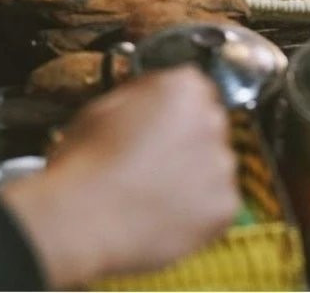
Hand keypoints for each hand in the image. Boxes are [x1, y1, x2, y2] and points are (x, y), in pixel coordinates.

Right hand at [0, 68, 238, 288]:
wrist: (84, 220)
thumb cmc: (85, 165)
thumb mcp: (104, 107)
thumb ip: (143, 97)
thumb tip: (150, 101)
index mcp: (184, 88)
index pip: (194, 90)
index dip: (173, 109)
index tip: (160, 123)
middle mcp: (212, 121)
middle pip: (209, 127)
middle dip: (187, 142)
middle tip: (152, 161)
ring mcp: (222, 165)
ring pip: (214, 168)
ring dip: (193, 177)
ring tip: (152, 192)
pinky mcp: (225, 206)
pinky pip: (216, 204)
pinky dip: (196, 210)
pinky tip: (162, 212)